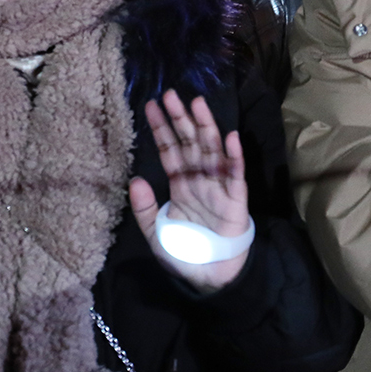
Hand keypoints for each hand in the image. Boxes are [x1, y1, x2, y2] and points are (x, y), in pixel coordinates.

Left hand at [130, 91, 249, 293]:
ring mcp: (218, 187)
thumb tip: (135, 179)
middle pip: (190, 142)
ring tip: (197, 103)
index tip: (151, 105)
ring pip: (212, 150)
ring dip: (206, 127)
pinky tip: (230, 136)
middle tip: (171, 93)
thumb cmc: (184, 253)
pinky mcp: (235, 200)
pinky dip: (234, 156)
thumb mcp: (155, 233)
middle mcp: (199, 179)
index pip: (169, 150)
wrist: (209, 277)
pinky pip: (235, 175)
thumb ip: (144, 208)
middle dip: (181, 119)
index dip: (161, 129)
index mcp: (180, 184)